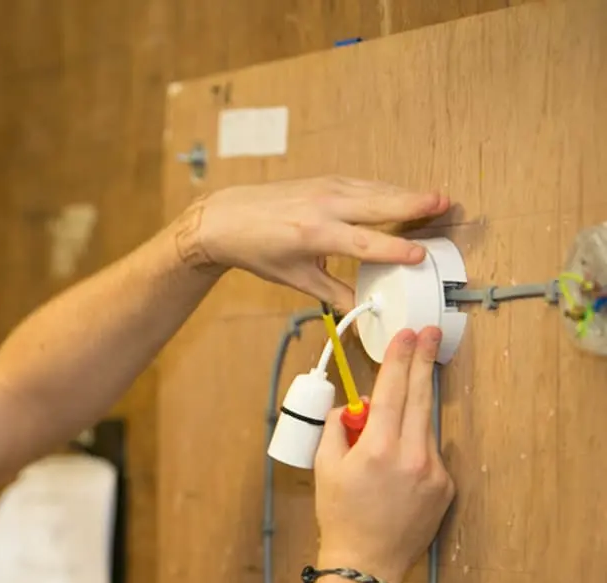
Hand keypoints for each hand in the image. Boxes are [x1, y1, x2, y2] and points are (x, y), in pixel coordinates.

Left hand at [182, 176, 449, 311]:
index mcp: (314, 234)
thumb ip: (333, 293)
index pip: (363, 243)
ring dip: (405, 194)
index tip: (419, 255)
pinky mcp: (325, 181)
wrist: (228, 218)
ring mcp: (324, 188)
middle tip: (445, 203)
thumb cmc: (258, 249)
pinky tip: (403, 194)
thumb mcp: (294, 278)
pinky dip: (385, 190)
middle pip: (376, 204)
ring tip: (436, 198)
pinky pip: (363, 185)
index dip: (393, 250)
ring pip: (373, 190)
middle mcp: (323, 206)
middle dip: (412, 204)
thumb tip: (363, 311)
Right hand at [312, 326, 455, 582]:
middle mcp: (413, 457)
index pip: (393, 390)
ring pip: (424, 425)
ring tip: (387, 423)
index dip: (398, 359)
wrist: (367, 562)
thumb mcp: (325, 466)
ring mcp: (434, 472)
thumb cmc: (341, 514)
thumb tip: (355, 405)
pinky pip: (428, 452)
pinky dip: (413, 446)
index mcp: (380, 448)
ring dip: (412, 411)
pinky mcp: (445, 487)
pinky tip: (394, 466)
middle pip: (420, 397)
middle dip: (423, 361)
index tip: (406, 335)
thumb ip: (338, 426)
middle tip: (431, 333)